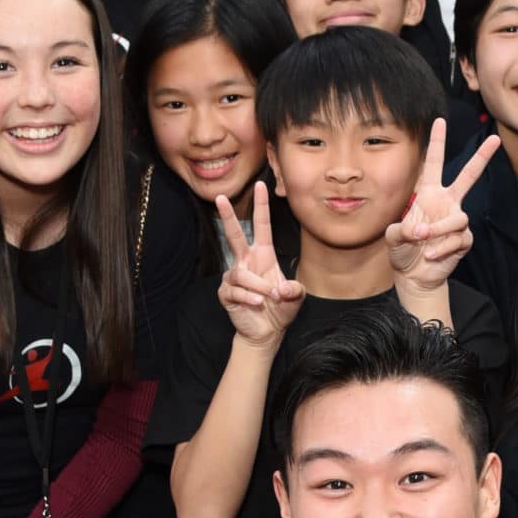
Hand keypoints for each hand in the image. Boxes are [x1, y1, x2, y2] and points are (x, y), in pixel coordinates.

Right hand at [216, 182, 306, 347]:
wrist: (267, 332)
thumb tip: (281, 289)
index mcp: (263, 255)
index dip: (261, 206)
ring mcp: (235, 277)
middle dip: (227, 217)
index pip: (261, 226)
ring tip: (268, 299)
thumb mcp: (296, 297)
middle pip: (235, 235)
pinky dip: (249, 298)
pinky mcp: (226, 293)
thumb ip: (295, 290)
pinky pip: (235, 291)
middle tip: (220, 197)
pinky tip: (257, 305)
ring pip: (241, 274)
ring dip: (259, 287)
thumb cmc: (281, 309)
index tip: (261, 185)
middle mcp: (247, 262)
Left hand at [386, 125, 500, 298]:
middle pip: (468, 176)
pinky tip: (430, 256)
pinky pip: (458, 239)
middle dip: (481, 158)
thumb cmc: (403, 251)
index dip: (437, 142)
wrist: (414, 276)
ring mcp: (456, 221)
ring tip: (422, 238)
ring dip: (438, 228)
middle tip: (496, 139)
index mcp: (428, 194)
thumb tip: (418, 229)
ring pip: (458, 217)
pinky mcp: (463, 240)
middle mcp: (446, 203)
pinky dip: (441, 249)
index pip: (434, 163)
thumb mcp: (393, 237)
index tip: (440, 120)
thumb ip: (400, 230)